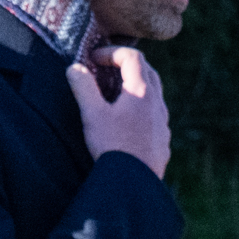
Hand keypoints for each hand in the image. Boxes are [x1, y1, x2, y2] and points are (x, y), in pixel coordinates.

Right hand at [69, 49, 170, 177]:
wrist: (134, 185)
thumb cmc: (113, 147)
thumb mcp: (92, 115)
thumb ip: (83, 87)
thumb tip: (75, 68)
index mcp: (142, 92)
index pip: (132, 57)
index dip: (111, 52)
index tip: (93, 59)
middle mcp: (157, 105)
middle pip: (147, 71)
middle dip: (126, 65)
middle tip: (105, 70)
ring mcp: (163, 123)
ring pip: (154, 94)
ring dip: (136, 87)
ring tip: (115, 95)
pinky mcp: (163, 141)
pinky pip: (155, 116)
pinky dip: (142, 108)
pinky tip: (128, 122)